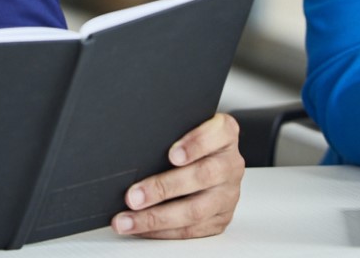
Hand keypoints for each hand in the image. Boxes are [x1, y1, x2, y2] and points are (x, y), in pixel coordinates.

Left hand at [111, 112, 243, 238]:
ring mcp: (228, 193)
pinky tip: (142, 228)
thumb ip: (168, 134)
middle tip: (134, 196)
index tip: (172, 155)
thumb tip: (132, 150)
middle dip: (164, 188)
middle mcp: (230, 164)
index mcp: (225, 135)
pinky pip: (192, 229)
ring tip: (130, 219)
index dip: (196, 144)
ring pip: (196, 210)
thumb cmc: (188, 143)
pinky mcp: (220, 217)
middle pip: (202, 176)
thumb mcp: (183, 129)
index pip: (217, 134)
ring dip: (157, 217)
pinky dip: (163, 231)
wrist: (210, 162)